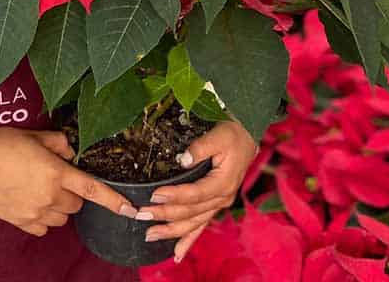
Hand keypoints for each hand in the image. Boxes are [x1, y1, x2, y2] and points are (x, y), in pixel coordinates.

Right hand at [0, 128, 137, 236]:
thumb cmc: (0, 145)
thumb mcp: (32, 135)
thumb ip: (57, 142)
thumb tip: (69, 151)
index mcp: (55, 172)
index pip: (92, 189)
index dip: (114, 200)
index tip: (131, 210)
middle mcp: (49, 196)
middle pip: (77, 203)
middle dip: (73, 192)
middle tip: (56, 177)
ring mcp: (36, 213)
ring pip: (63, 217)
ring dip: (60, 206)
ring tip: (41, 188)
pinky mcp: (22, 223)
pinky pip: (44, 226)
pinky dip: (44, 217)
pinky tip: (31, 201)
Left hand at [135, 120, 257, 262]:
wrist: (246, 137)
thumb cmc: (232, 135)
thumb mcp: (218, 136)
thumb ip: (201, 147)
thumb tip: (184, 158)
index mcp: (222, 183)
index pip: (194, 194)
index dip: (175, 196)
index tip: (155, 195)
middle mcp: (221, 198)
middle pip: (190, 212)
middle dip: (165, 215)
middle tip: (142, 215)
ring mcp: (218, 204)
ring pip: (193, 223)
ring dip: (171, 231)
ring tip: (150, 235)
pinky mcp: (214, 205)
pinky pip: (200, 226)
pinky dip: (188, 240)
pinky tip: (177, 253)